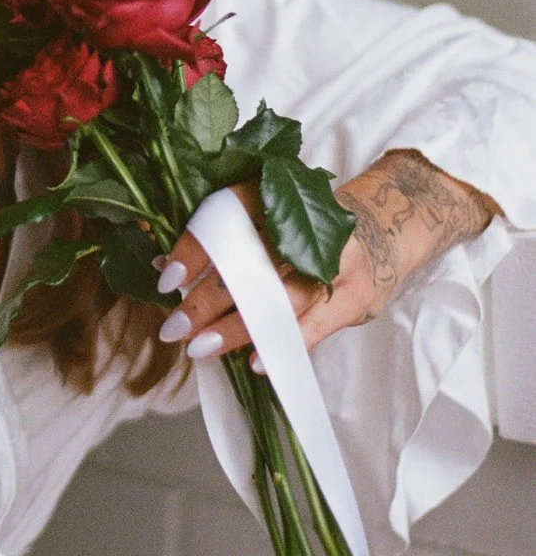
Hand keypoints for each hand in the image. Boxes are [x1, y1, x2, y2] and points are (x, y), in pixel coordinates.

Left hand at [156, 149, 499, 363]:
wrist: (389, 226)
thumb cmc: (312, 226)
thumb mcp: (275, 214)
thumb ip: (227, 235)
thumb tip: (166, 267)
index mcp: (281, 193)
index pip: (230, 213)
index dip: (196, 245)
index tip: (168, 276)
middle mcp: (309, 223)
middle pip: (249, 262)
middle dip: (206, 298)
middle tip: (174, 325)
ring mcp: (336, 260)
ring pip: (278, 298)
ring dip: (236, 327)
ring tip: (201, 348)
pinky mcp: (353, 296)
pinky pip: (312, 326)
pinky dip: (282, 345)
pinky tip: (255, 362)